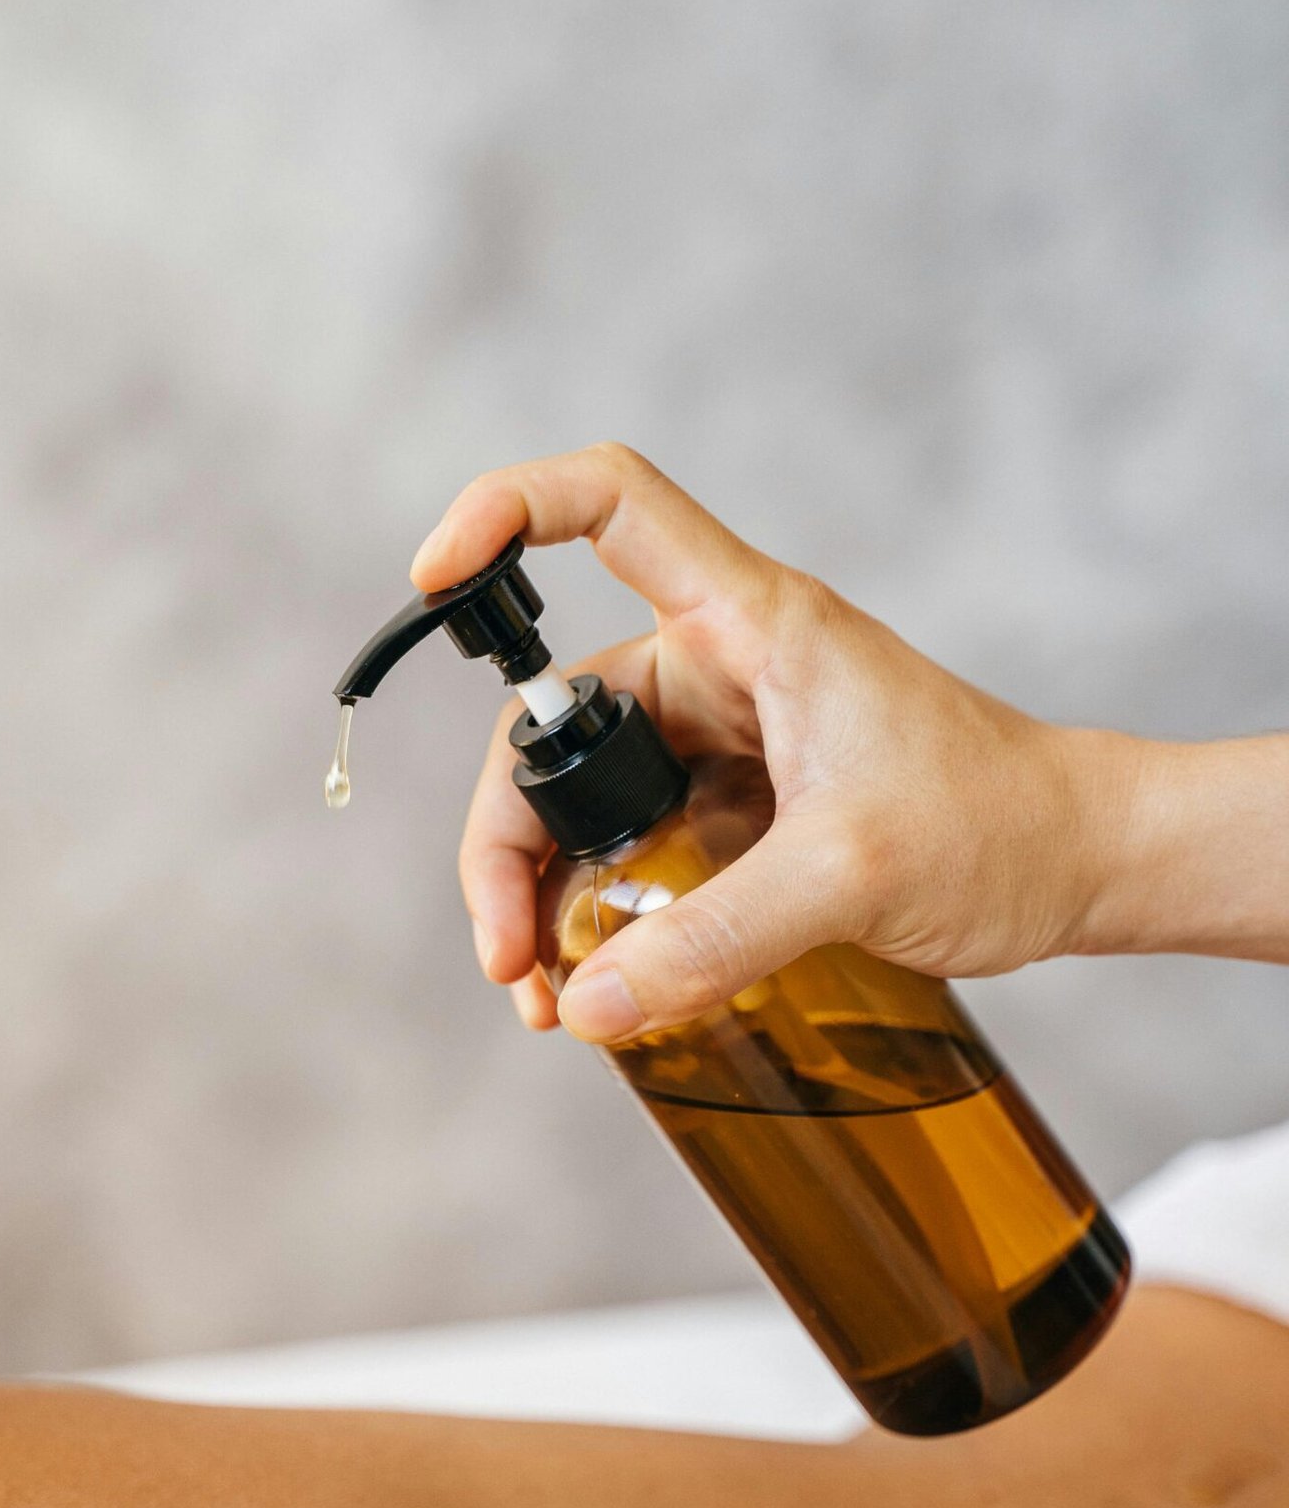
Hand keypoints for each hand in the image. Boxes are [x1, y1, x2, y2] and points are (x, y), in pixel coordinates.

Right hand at [414, 445, 1127, 1042]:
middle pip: (556, 716)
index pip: (608, 504)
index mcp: (750, 621)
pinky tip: (602, 991)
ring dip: (548, 896)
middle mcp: (722, 665)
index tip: (432, 578)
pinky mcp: (734, 806)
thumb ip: (718, 939)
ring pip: (585, 800)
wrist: (1076, 866)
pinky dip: (602, 916)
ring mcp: (723, 738)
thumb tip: (591, 1003)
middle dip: (509, 839)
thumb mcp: (851, 875)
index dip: (505, 511)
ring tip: (549, 999)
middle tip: (510, 956)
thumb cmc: (996, 824)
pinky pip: (632, 850)